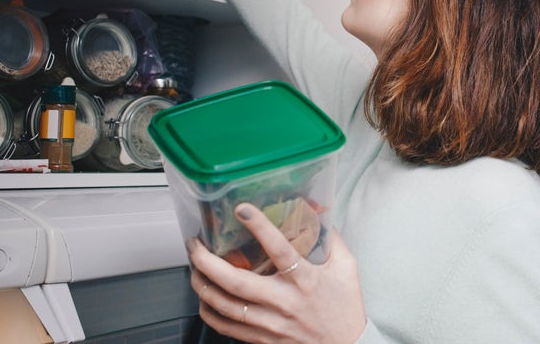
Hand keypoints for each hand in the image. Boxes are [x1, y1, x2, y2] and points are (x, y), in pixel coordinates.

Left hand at [189, 203, 366, 343]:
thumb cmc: (345, 307)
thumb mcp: (346, 268)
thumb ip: (332, 238)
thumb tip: (318, 211)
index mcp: (306, 280)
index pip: (280, 249)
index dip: (259, 227)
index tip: (242, 209)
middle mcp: (284, 302)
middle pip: (237, 282)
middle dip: (208, 261)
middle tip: (195, 245)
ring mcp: (271, 324)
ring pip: (226, 305)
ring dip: (202, 284)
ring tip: (194, 267)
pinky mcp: (263, 340)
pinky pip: (226, 327)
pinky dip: (209, 311)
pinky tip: (204, 297)